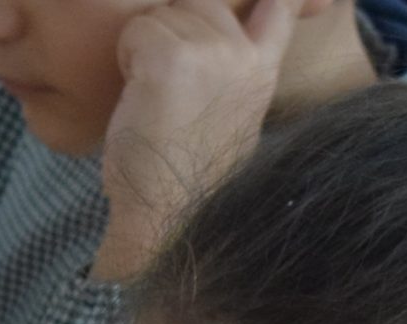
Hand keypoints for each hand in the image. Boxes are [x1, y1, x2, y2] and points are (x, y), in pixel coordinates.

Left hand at [92, 0, 297, 280]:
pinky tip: (137, 96)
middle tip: (164, 84)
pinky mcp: (170, 60)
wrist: (166, 219)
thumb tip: (229, 41)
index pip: (280, 6)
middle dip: (173, 32)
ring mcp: (210, 53)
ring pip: (164, 14)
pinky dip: (126, 58)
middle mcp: (242, 54)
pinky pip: (136, 30)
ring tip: (151, 95)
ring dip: (145, 47)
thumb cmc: (184, 177)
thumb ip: (235, 73)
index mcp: (261, 71)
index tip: (258, 2)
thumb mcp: (230, 118)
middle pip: (198, 3)